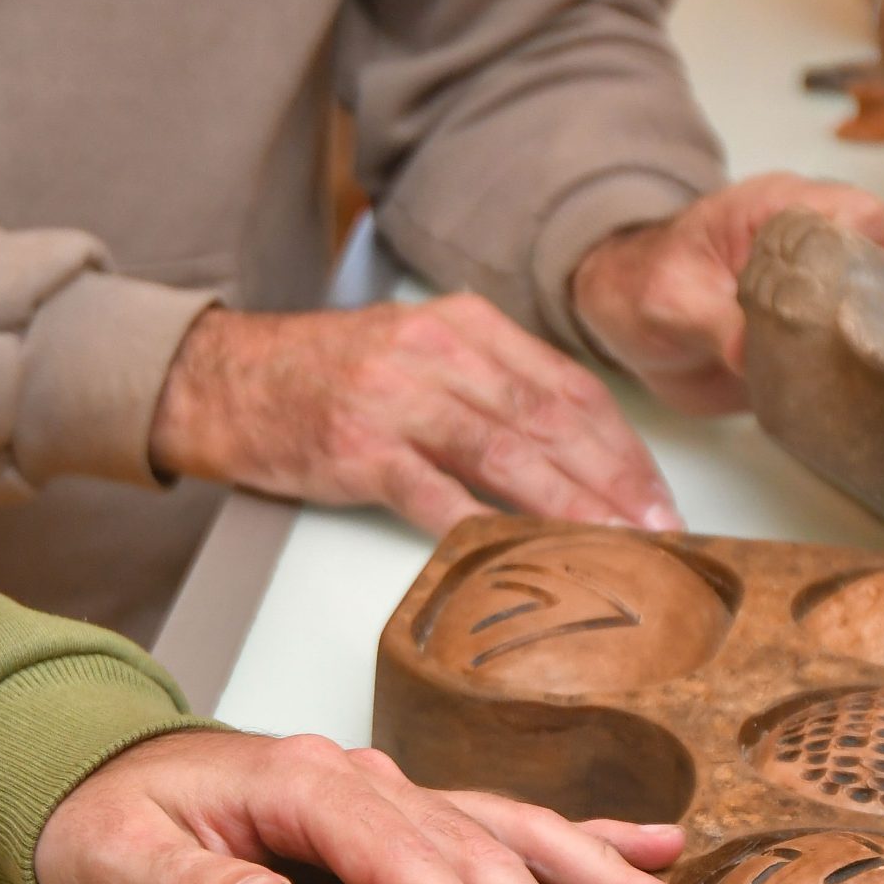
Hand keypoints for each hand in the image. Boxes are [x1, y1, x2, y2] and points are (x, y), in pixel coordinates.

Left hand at [34, 729, 723, 883]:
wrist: (90, 778)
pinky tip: (659, 847)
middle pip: (481, 849)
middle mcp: (363, 779)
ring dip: (607, 877)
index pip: (403, 859)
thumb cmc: (103, 819)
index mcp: (302, 785)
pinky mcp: (406, 817)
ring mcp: (394, 793)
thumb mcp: (116, 856)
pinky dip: (586, 835)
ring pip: (518, 832)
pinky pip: (508, 823)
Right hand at [149, 297, 680, 534]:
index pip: (568, 386)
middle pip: (551, 420)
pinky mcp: (359, 447)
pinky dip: (483, 527)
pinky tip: (521, 556)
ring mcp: (398, 399)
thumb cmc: (324, 375)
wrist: (223, 378)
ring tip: (614, 550)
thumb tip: (573, 449)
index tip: (660, 496)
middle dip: (616, 482)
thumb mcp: (417, 351)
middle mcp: (439, 353)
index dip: (624, 446)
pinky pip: (434, 494)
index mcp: (465, 326)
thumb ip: (491, 384)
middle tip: (660, 534)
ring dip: (569, 508)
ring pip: (507, 455)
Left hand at [570, 172, 883, 415]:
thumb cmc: (648, 286)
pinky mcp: (834, 342)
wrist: (635, 326)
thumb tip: (753, 356)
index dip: (875, 249)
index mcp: (786, 213)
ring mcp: (836, 296)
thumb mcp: (670, 298)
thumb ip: (714, 319)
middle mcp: (826, 248)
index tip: (864, 294)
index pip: (860, 214)